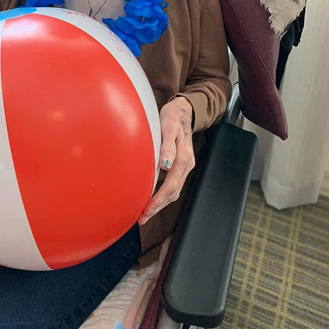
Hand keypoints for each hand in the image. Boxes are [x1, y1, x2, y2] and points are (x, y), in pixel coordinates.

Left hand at [138, 97, 194, 224]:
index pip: (171, 185)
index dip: (158, 200)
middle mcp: (186, 164)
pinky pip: (173, 184)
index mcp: (183, 157)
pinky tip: (153, 198)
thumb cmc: (172, 116)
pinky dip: (163, 194)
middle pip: (173, 192)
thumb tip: (166, 164)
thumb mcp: (169, 126)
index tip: (146, 209)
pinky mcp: (180, 165)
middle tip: (142, 218)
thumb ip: (167, 145)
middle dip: (157, 207)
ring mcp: (184, 166)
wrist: (182, 110)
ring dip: (160, 203)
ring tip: (145, 213)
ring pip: (174, 190)